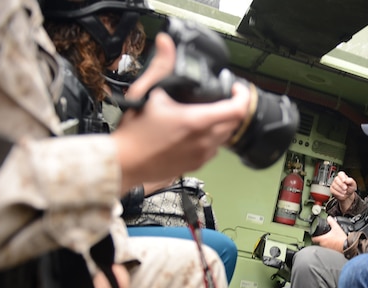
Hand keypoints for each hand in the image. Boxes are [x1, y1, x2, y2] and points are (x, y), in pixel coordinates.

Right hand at [114, 33, 250, 192]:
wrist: (125, 162)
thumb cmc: (134, 131)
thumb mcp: (147, 92)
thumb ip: (162, 66)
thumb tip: (166, 43)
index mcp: (196, 121)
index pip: (237, 110)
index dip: (241, 96)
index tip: (235, 88)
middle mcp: (204, 141)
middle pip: (234, 122)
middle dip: (231, 108)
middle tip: (220, 97)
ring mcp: (202, 155)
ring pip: (225, 136)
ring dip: (221, 123)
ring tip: (206, 112)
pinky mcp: (197, 164)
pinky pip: (214, 149)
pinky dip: (211, 138)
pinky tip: (196, 131)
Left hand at [312, 216, 348, 250]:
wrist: (347, 246)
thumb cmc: (341, 239)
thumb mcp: (336, 227)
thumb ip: (331, 222)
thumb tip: (329, 218)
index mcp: (323, 239)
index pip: (313, 239)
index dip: (313, 236)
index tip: (314, 235)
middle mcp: (323, 245)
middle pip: (318, 242)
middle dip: (320, 238)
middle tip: (323, 235)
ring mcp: (327, 248)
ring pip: (323, 245)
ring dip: (325, 242)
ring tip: (329, 239)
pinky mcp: (331, 251)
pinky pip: (328, 248)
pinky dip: (329, 245)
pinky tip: (333, 243)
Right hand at [330, 171, 356, 210]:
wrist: (348, 195)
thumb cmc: (350, 188)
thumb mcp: (353, 185)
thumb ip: (351, 181)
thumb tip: (347, 180)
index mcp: (343, 176)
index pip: (340, 174)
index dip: (342, 177)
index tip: (344, 181)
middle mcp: (338, 179)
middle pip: (336, 179)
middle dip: (341, 184)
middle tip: (345, 188)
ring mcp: (334, 184)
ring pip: (334, 185)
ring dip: (340, 190)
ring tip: (345, 192)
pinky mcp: (332, 189)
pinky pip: (333, 190)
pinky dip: (338, 193)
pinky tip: (342, 194)